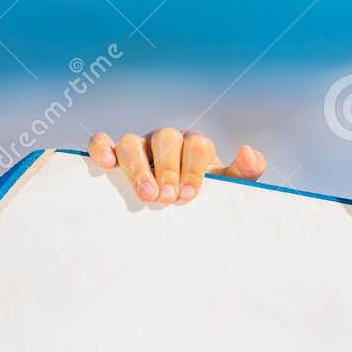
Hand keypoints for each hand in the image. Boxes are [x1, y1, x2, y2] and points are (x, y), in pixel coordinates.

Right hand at [88, 128, 265, 204]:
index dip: (194, 169)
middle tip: (168, 198)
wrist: (177, 211)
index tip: (190, 195)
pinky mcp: (114, 154)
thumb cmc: (203, 198)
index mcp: (195, 147)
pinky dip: (102, 148)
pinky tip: (106, 164)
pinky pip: (102, 141)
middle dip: (167, 170)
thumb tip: (248, 151)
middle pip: (165, 140)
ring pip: (132, 141)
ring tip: (146, 195)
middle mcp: (166, 142)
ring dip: (137, 167)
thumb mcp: (226, 189)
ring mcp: (139, 146)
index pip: (197, 145)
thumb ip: (243, 173)